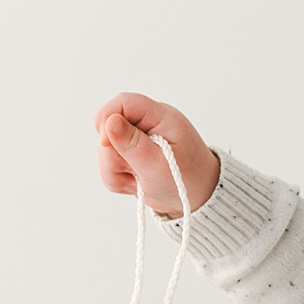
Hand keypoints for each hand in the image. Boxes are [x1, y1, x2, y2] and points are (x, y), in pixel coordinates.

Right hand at [95, 92, 220, 217]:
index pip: (123, 102)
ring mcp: (136, 140)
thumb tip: (110, 121)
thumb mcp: (159, 165)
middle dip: (113, 154)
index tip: (107, 144)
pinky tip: (136, 184)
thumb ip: (133, 144)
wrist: (198, 200)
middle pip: (108, 126)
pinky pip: (109, 165)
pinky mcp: (130, 156)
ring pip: (105, 150)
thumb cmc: (188, 180)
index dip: (108, 118)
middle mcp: (146, 124)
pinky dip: (118, 179)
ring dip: (116, 171)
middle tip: (134, 170)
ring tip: (138, 181)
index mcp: (160, 117)